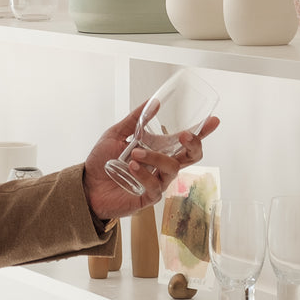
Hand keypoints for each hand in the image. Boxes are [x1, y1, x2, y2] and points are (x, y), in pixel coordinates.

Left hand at [82, 103, 219, 221]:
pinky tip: (132, 168)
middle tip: (185, 135)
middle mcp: (162, 166)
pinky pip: (155, 186)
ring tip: (135, 154)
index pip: (184, 141)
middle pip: (191, 157)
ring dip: (156, 157)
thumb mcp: (116, 134)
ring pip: (172, 168)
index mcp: (158, 150)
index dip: (201, 132)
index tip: (213, 120)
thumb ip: (135, 119)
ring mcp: (157, 182)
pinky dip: (144, 174)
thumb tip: (154, 102)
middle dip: (193, 144)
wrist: (86, 185)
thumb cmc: (102, 162)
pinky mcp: (148, 197)